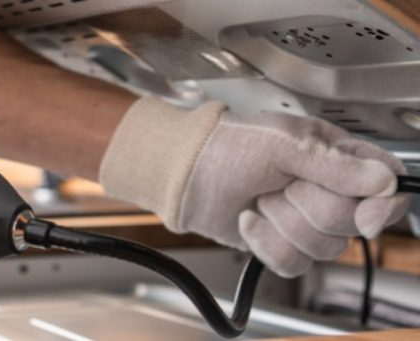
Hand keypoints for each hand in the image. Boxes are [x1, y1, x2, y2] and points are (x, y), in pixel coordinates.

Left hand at [99, 98, 408, 276]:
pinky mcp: (281, 243)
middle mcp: (328, 188)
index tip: (364, 216)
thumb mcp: (282, 142)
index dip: (382, 205)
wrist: (182, 172)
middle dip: (306, 206)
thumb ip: (334, 164)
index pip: (387, 185)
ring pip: (321, 247)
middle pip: (350, 222)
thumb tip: (383, 181)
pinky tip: (250, 219)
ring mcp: (305, 219)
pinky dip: (265, 244)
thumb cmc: (225, 144)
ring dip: (281, 223)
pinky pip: (293, 263)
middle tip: (278, 185)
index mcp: (338, 155)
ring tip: (260, 197)